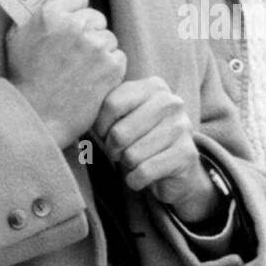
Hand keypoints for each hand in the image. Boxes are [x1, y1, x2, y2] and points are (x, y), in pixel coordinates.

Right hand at [7, 0, 126, 148]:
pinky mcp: (111, 67)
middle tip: (71, 55)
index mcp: (51, 13)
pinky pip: (118, 57)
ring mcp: (96, 46)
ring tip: (80, 70)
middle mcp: (75, 25)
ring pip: (108, 38)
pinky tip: (91, 79)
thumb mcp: (19, 32)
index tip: (66, 30)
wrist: (37, 115)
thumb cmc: (24, 75)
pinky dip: (109, 68)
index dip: (72, 14)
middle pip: (95, 18)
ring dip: (98, 51)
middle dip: (86, 33)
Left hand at [95, 77, 217, 222]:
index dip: (100, 126)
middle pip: (119, 133)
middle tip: (120, 152)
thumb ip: (106, 107)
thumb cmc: (142, 136)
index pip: (111, 104)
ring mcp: (182, 128)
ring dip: (126, 165)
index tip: (104, 134)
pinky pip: (144, 172)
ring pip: (131, 156)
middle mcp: (171, 102)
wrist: (178, 167)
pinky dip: (135, 180)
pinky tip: (143, 175)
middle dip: (113, 149)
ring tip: (135, 160)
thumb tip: (78, 114)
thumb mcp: (126, 115)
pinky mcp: (187, 155)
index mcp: (153, 86)